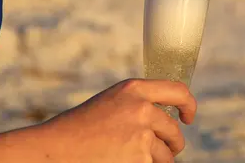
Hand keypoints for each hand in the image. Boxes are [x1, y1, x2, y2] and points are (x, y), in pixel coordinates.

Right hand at [37, 79, 196, 162]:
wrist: (55, 150)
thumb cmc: (79, 129)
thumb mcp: (110, 103)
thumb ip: (137, 104)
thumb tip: (167, 117)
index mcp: (133, 89)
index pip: (178, 90)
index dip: (189, 105)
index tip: (187, 117)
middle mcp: (141, 108)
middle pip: (174, 130)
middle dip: (171, 144)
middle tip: (157, 151)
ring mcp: (142, 135)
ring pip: (167, 155)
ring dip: (155, 161)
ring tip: (127, 157)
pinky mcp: (140, 159)